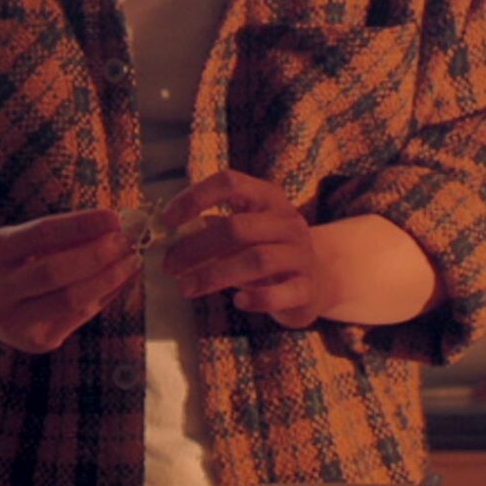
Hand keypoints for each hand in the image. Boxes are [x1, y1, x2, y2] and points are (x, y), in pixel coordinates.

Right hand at [0, 207, 137, 354]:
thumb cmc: (13, 262)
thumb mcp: (22, 241)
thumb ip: (61, 236)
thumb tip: (114, 226)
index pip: (41, 234)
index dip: (80, 225)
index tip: (113, 217)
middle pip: (54, 272)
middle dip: (97, 255)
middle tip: (126, 241)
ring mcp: (13, 322)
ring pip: (71, 300)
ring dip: (109, 278)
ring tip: (132, 260)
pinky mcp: (36, 343)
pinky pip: (80, 316)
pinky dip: (106, 295)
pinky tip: (121, 279)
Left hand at [161, 171, 331, 327]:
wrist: (318, 280)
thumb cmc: (267, 251)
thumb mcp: (243, 233)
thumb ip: (212, 230)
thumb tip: (169, 237)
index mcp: (267, 198)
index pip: (230, 182)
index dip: (196, 197)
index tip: (167, 220)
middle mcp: (287, 221)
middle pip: (237, 227)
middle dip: (196, 247)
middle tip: (169, 266)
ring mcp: (301, 254)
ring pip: (257, 259)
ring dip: (214, 275)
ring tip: (186, 288)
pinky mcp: (308, 288)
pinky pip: (281, 293)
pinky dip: (257, 298)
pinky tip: (238, 302)